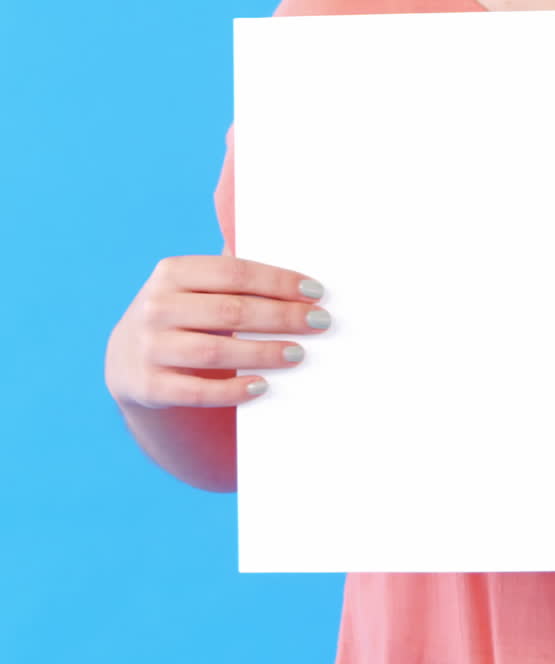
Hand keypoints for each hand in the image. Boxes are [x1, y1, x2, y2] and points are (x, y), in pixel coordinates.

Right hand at [105, 253, 329, 408]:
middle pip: (231, 311)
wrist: (125, 358)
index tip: (315, 291)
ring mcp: (150, 347)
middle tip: (319, 322)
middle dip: (281, 317)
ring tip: (298, 353)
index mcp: (172, 272)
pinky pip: (198, 392)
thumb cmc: (181, 313)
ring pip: (216, 351)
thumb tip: (296, 279)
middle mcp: (156, 306)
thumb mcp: (191, 286)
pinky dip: (233, 391)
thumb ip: (230, 275)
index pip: (233, 272)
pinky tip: (263, 387)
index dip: (277, 281)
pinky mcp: (149, 386)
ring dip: (263, 352)